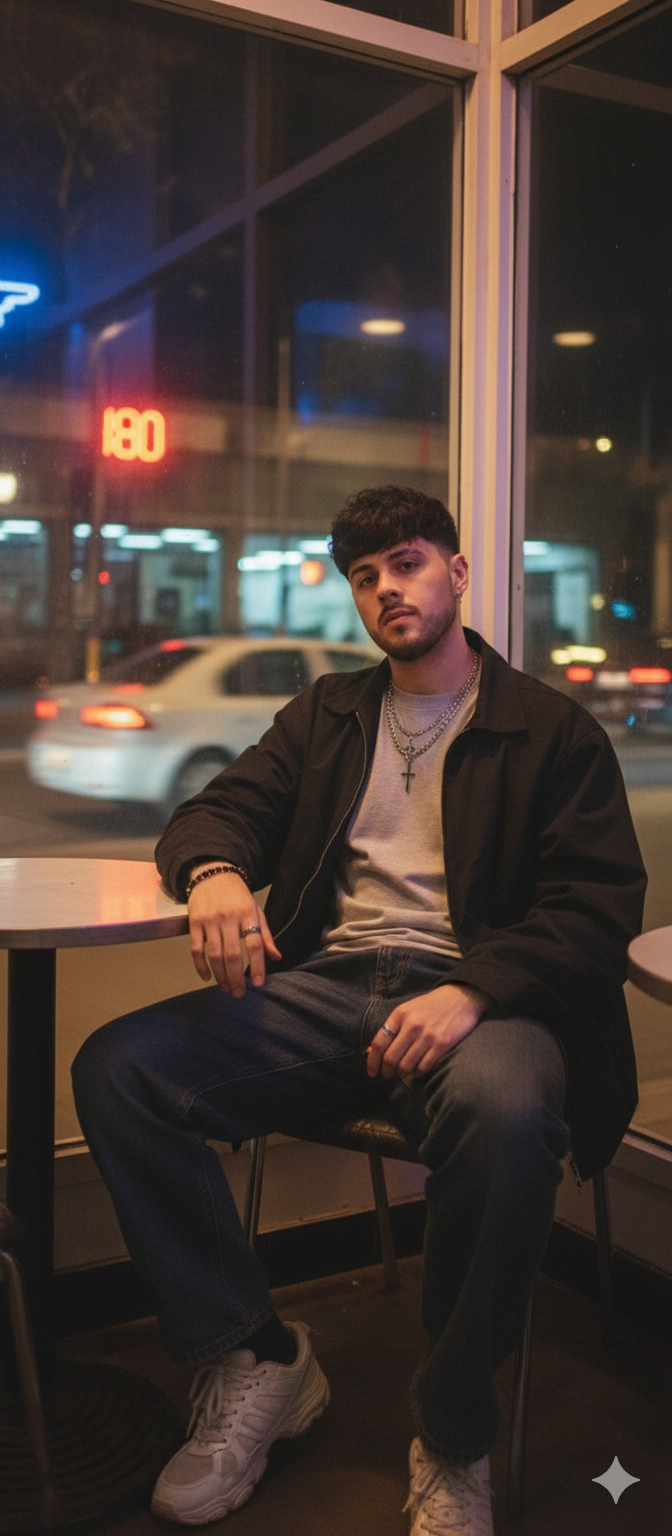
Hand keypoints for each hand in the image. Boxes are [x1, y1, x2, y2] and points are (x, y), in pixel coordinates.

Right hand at [187, 869, 280, 995]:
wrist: (212, 873)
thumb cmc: (237, 896)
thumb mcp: (255, 911)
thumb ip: (265, 935)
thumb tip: (276, 958)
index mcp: (248, 914)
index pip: (255, 944)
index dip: (257, 966)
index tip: (258, 983)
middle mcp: (228, 918)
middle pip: (232, 954)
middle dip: (236, 977)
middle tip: (239, 993)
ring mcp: (209, 920)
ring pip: (214, 955)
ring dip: (220, 975)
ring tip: (225, 988)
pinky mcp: (194, 922)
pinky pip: (196, 949)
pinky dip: (200, 966)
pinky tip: (207, 977)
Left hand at [366, 983, 490, 1080]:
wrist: (461, 997)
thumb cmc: (431, 1005)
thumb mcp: (408, 1010)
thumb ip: (392, 1028)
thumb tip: (371, 1051)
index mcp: (399, 1014)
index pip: (379, 1043)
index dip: (372, 1062)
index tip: (372, 1072)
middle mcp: (411, 1025)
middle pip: (390, 1058)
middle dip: (386, 1072)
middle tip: (387, 1076)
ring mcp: (427, 1035)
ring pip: (406, 1066)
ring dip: (402, 1074)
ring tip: (403, 1073)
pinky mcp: (442, 1044)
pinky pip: (424, 1067)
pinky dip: (418, 1073)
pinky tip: (418, 1071)